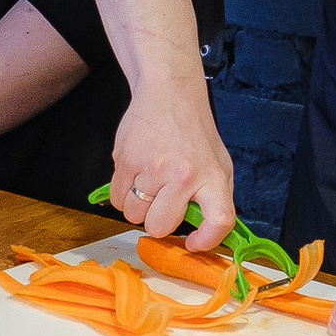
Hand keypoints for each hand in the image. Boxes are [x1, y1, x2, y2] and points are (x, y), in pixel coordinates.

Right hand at [107, 79, 234, 247]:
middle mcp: (183, 174)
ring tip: (149, 183)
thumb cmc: (195, 132)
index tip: (193, 243)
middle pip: (160, 226)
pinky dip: (123, 195)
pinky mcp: (125, 159)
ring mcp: (152, 167)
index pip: (219, 220)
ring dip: (138, 207)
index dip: (206, 240)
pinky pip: (116, 200)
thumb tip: (207, 235)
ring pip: (133, 216)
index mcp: (212, 175)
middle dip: (158, 221)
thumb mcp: (219, 163)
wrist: (170, 92)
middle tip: (163, 202)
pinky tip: (135, 175)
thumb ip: (216, 198)